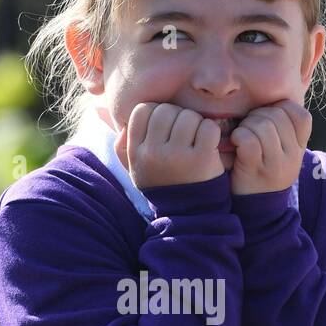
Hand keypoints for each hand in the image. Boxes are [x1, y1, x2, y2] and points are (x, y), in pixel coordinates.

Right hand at [108, 103, 225, 188]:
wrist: (187, 215)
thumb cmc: (161, 184)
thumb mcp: (135, 168)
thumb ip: (122, 146)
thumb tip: (114, 121)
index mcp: (136, 151)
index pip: (143, 110)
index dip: (156, 112)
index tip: (165, 127)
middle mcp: (153, 152)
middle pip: (166, 110)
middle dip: (178, 116)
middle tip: (183, 133)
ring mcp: (177, 155)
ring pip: (189, 116)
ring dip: (196, 123)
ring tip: (195, 139)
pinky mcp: (202, 158)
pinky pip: (208, 127)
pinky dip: (211, 132)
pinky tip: (208, 145)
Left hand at [228, 99, 311, 195]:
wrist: (255, 210)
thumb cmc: (262, 172)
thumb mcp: (281, 154)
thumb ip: (282, 131)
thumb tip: (274, 102)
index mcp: (299, 148)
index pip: (301, 115)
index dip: (281, 108)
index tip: (267, 118)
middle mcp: (292, 156)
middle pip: (278, 116)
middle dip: (258, 115)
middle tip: (248, 127)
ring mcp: (276, 164)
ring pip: (263, 126)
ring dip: (246, 126)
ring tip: (241, 137)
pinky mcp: (256, 170)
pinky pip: (249, 140)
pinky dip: (238, 137)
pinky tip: (235, 144)